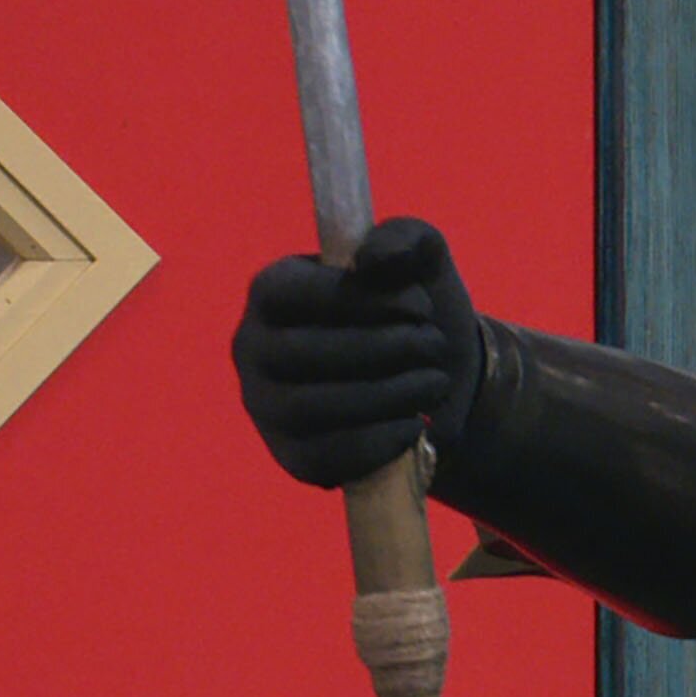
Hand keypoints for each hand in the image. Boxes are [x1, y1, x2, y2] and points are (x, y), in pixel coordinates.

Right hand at [234, 217, 485, 486]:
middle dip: (387, 348)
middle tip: (435, 345)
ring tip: (434, 381)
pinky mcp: (292, 457)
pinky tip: (414, 424)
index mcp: (274, 291)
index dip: (359, 298)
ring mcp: (267, 407)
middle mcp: (255, 349)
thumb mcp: (423, 262)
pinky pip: (324, 457)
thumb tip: (371, 258)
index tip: (418, 304)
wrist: (440, 379)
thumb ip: (404, 239)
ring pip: (313, 408)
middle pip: (305, 353)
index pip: (289, 292)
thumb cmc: (416, 312)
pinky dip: (379, 442)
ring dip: (389, 394)